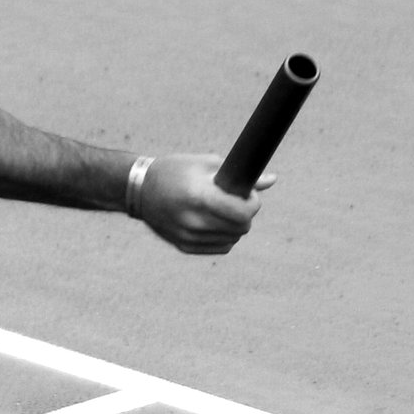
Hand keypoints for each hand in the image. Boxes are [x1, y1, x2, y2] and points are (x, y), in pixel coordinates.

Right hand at [132, 155, 275, 254]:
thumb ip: (239, 175)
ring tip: (225, 212)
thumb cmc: (175, 170)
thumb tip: (273, 179)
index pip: (242, 213)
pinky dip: (225, 237)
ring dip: (236, 227)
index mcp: (199, 197)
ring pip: (233, 240)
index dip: (252, 204)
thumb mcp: (206, 164)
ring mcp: (188, 237)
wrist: (139, 190)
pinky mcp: (185, 247)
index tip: (248, 196)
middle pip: (241, 228)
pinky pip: (221, 248)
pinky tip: (218, 224)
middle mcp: (193, 221)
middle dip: (245, 215)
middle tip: (238, 202)